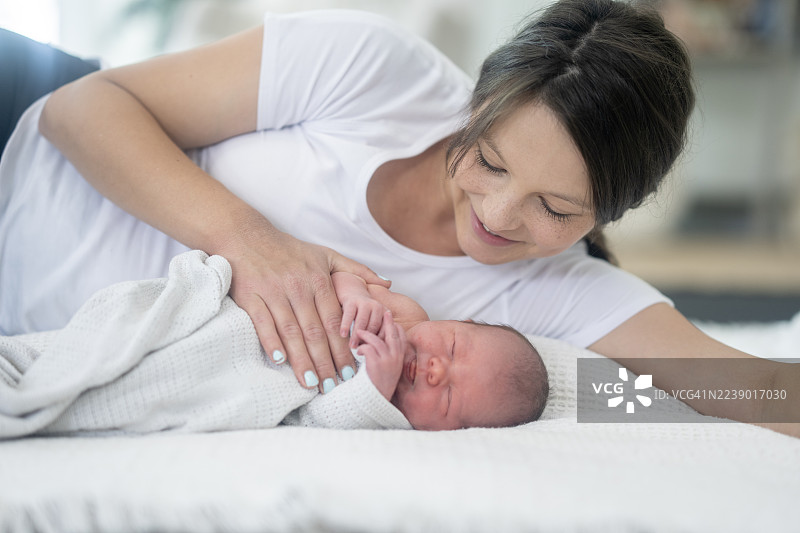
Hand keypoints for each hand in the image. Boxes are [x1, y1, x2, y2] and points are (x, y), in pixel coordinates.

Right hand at [221, 222, 389, 391]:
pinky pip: (262, 322)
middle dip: (325, 361)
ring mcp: (274, 292)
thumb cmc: (290, 250)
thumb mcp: (326, 255)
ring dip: (302, 359)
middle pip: (315, 331)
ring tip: (311, 383)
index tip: (350, 371)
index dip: (343, 348)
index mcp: (319, 280)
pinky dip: (271, 342)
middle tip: (333, 386)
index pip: (335, 321)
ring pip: (291, 331)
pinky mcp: (251, 296)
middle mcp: (298, 287)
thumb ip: (357, 270)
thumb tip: (388, 283)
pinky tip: (280, 361)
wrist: (248, 237)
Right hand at [339, 290, 388, 348]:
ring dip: (356, 336)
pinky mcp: (352, 301)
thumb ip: (376, 332)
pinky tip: (343, 334)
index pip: (385, 330)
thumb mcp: (374, 320)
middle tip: (362, 351)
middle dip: (367, 340)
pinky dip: (346, 326)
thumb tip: (375, 352)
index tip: (373, 352)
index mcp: (384, 313)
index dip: (378, 342)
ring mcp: (364, 303)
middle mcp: (377, 307)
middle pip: (374, 327)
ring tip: (352, 346)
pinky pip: (349, 315)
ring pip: (362, 322)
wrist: (353, 292)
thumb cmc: (363, 312)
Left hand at [354, 311, 404, 400]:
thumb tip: (384, 340)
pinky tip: (358, 352)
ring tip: (358, 333)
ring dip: (366, 335)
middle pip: (392, 334)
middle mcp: (396, 357)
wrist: (376, 399)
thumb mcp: (390, 367)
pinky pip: (368, 349)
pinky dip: (361, 348)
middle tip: (385, 312)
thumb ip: (389, 354)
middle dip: (388, 322)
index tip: (391, 320)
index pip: (401, 336)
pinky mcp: (376, 365)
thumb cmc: (381, 382)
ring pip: (377, 340)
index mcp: (401, 357)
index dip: (396, 327)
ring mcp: (387, 361)